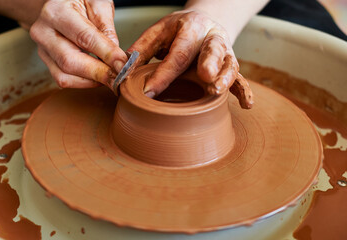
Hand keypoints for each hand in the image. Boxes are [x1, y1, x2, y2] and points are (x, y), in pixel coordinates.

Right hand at [30, 0, 126, 88]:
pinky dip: (83, 82)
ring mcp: (43, 48)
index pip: (85, 38)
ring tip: (111, 77)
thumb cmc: (81, 1)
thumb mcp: (98, 4)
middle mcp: (44, 31)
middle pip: (70, 61)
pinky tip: (98, 77)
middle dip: (99, 73)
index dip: (106, 54)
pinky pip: (63, 79)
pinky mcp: (46, 61)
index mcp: (57, 12)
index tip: (123, 65)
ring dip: (91, 81)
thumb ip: (107, 28)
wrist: (61, 3)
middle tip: (119, 77)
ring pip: (65, 76)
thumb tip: (116, 56)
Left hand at [127, 9, 251, 107]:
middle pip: (212, 50)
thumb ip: (142, 50)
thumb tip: (123, 72)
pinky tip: (246, 104)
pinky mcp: (230, 65)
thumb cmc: (178, 31)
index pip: (176, 53)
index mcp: (190, 28)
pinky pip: (240, 78)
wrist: (205, 23)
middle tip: (205, 77)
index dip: (163, 73)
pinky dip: (244, 90)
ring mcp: (224, 52)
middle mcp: (211, 38)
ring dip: (226, 78)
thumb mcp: (158, 33)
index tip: (148, 92)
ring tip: (218, 90)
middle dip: (210, 63)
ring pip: (230, 64)